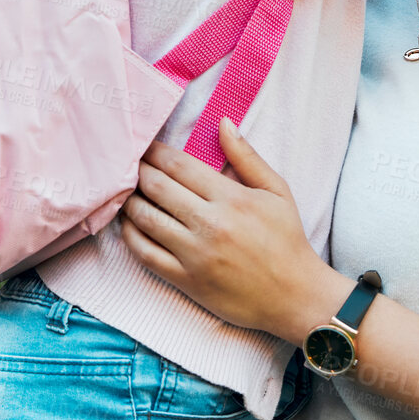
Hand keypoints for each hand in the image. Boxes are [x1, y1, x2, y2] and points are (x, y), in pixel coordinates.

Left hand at [118, 119, 344, 344]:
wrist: (295, 297)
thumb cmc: (286, 240)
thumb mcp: (276, 191)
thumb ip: (247, 156)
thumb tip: (223, 122)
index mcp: (231, 198)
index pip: (179, 166)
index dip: (154, 152)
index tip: (144, 145)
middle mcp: (210, 224)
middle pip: (157, 187)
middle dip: (137, 170)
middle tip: (126, 162)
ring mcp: (195, 254)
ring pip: (146, 219)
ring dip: (129, 200)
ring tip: (124, 189)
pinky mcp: (186, 280)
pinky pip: (146, 254)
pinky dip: (131, 235)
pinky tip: (129, 223)